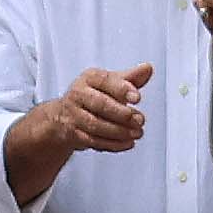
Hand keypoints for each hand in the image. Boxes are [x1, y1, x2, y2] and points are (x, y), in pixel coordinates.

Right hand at [12, 64, 153, 173]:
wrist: (64, 116)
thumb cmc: (92, 96)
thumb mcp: (110, 83)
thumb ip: (130, 78)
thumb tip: (147, 68)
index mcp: (89, 78)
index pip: (104, 80)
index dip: (122, 89)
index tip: (137, 97)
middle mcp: (78, 94)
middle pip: (100, 104)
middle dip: (122, 113)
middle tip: (140, 120)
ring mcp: (73, 115)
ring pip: (96, 125)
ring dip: (119, 131)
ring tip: (137, 133)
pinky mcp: (73, 134)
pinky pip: (93, 141)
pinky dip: (113, 144)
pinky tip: (128, 143)